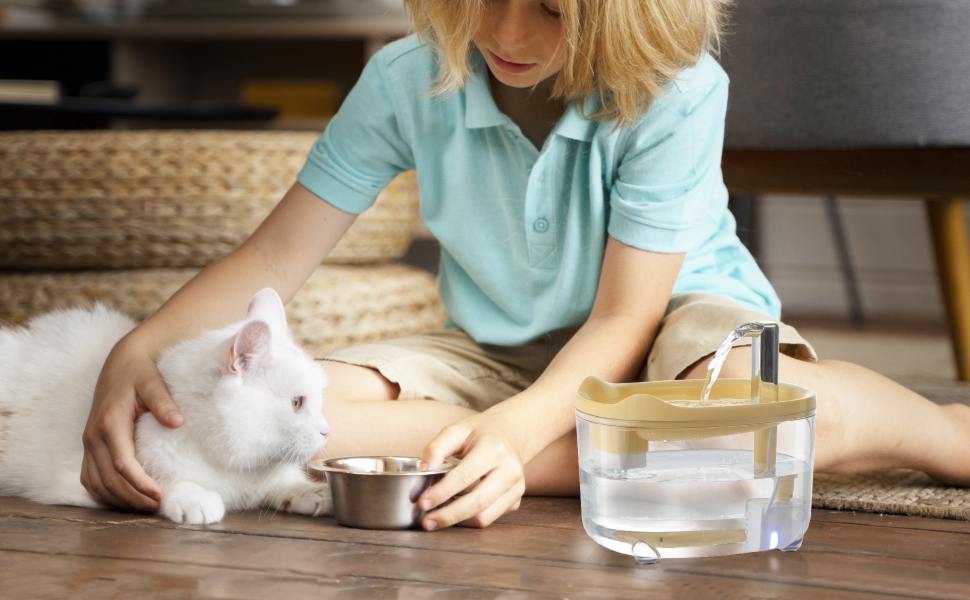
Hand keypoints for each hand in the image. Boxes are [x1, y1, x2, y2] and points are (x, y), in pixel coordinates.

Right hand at [81, 336, 183, 510]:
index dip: (139, 484)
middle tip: (159, 507)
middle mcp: (94, 435)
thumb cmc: (141, 372)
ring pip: (96, 483)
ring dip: (118, 499)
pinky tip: (125, 499)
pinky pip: (90, 478)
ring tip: (146, 507)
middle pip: (108, 479)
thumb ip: (163, 402)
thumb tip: (177, 422)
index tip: (160, 495)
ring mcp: (89, 442)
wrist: (122, 361)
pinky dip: (105, 493)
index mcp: (110, 422)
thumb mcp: (153, 382)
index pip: (121, 463)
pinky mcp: (90, 445)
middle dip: (133, 498)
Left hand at [417, 412, 526, 529]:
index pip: (465, 476)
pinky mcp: (516, 500)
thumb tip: (422, 470)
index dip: (442, 492)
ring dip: (457, 522)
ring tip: (437, 518)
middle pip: (477, 502)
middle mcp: (510, 470)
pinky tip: (454, 512)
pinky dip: (468, 520)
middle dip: (448, 515)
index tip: (422, 503)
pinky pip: (489, 518)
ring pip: (484, 517)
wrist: (511, 433)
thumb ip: (437, 448)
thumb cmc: (479, 433)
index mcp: (494, 448)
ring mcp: (516, 487)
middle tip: (426, 521)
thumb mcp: (457, 430)